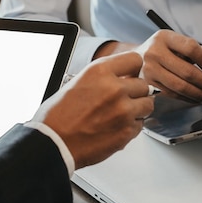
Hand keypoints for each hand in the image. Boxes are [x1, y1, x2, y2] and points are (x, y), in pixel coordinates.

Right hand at [31, 52, 154, 168]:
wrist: (54, 143)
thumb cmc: (58, 116)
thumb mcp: (78, 82)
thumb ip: (103, 78)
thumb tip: (120, 77)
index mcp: (100, 72)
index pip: (135, 60)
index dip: (133, 69)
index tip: (130, 75)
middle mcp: (114, 89)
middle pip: (143, 84)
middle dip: (135, 92)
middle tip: (122, 100)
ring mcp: (123, 111)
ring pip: (147, 104)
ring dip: (137, 109)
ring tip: (120, 114)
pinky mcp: (126, 131)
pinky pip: (140, 124)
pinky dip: (132, 126)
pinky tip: (115, 127)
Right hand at [134, 30, 201, 101]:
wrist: (135, 59)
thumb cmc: (164, 51)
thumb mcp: (179, 44)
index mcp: (164, 37)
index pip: (190, 48)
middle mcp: (154, 52)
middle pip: (186, 71)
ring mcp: (149, 69)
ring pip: (180, 86)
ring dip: (198, 93)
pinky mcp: (148, 84)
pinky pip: (173, 94)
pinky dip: (188, 98)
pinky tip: (196, 97)